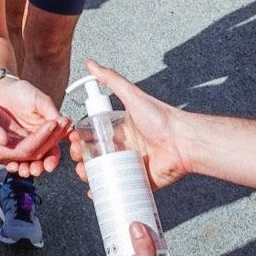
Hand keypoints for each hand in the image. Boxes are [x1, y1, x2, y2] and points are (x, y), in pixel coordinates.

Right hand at [0, 77, 70, 179]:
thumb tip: (4, 140)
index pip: (26, 150)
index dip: (41, 138)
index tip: (53, 123)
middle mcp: (7, 151)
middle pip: (36, 152)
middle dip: (52, 139)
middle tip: (65, 122)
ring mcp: (13, 145)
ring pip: (39, 149)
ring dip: (53, 139)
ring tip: (64, 124)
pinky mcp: (18, 138)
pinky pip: (37, 141)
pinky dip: (48, 135)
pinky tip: (57, 124)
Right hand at [68, 60, 192, 189]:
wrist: (183, 142)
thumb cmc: (161, 118)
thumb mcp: (132, 96)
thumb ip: (111, 79)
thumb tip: (91, 63)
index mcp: (121, 129)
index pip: (94, 135)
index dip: (81, 139)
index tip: (72, 140)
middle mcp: (124, 147)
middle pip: (95, 156)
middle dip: (82, 158)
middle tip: (77, 158)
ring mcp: (131, 165)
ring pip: (103, 173)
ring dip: (89, 175)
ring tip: (84, 174)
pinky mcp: (140, 180)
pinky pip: (120, 188)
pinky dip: (105, 191)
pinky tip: (95, 191)